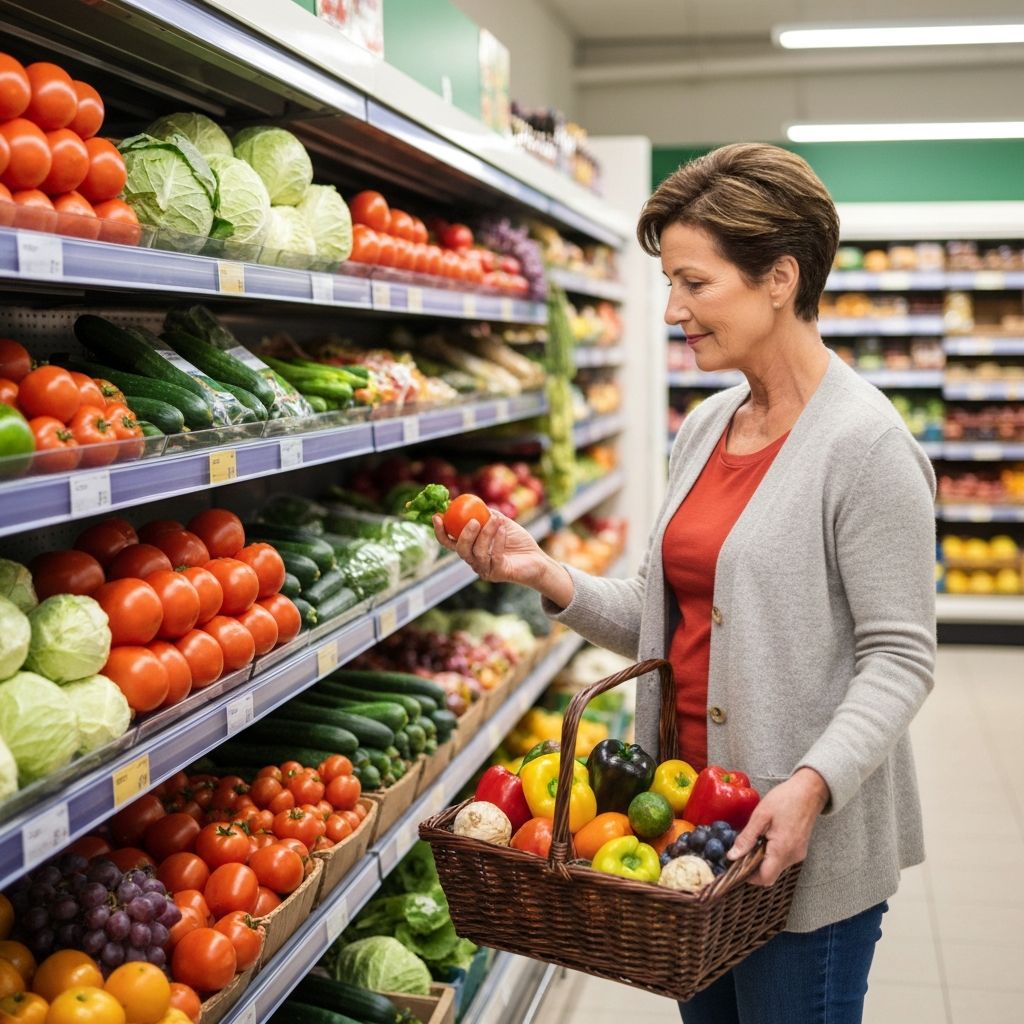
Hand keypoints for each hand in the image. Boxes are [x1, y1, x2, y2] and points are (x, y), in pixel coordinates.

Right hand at [432, 508, 549, 587]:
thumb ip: (485, 514)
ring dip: (486, 534)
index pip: (449, 542)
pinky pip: (494, 557)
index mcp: (470, 548)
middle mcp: (474, 560)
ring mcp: (484, 569)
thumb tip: (472, 502)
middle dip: (464, 535)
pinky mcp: (497, 573)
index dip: (440, 531)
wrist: (537, 558)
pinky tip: (504, 530)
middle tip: (473, 521)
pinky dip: (498, 541)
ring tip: (496, 520)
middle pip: (460, 550)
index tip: (437, 516)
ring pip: (477, 552)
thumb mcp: (500, 523)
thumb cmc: (517, 540)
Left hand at [726, 768, 828, 886]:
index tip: (736, 865)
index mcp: (782, 849)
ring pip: (776, 867)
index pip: (764, 878)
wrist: (809, 791)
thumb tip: (733, 856)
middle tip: (742, 851)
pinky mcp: (800, 849)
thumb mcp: (760, 815)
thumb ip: (747, 838)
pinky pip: (783, 859)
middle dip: (754, 867)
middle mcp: (792, 857)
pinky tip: (766, 838)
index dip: (748, 876)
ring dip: (763, 859)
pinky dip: (772, 854)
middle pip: (770, 874)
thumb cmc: (785, 799)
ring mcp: (798, 854)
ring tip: (755, 840)